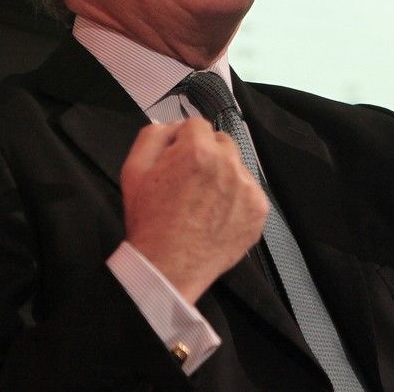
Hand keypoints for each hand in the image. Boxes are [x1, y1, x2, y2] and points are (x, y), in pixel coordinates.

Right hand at [120, 118, 268, 303]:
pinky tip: (218, 214)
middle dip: (206, 153)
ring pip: (236, 165)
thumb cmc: (148, 219)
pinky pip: (249, 190)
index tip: (176, 161)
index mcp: (197, 149)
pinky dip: (236, 198)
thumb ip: (153, 134)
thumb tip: (173, 125)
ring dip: (223, 174)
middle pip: (221, 141)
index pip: (196, 125)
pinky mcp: (259, 209)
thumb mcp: (134, 169)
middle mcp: (228, 163)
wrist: (167, 268)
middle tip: (189, 181)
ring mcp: (247, 187)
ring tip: (203, 201)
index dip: (182, 141)